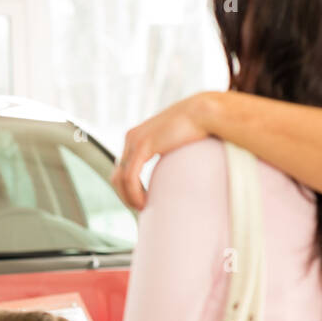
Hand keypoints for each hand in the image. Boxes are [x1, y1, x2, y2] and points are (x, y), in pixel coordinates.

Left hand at [112, 92, 211, 209]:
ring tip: (143, 208)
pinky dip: (134, 194)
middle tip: (141, 208)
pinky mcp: (143, 146)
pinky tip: (144, 203)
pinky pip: (130, 177)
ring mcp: (135, 141)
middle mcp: (131, 138)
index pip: (122, 168)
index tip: (141, 201)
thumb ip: (167, 150)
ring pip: (120, 179)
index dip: (128, 189)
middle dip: (125, 195)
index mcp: (137, 136)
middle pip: (117, 175)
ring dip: (128, 198)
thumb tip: (172, 163)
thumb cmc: (197, 126)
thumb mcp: (175, 141)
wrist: (204, 111)